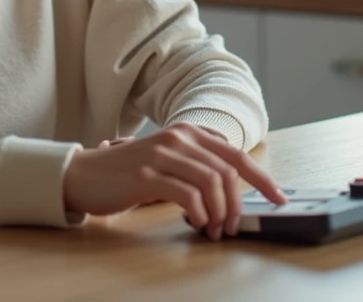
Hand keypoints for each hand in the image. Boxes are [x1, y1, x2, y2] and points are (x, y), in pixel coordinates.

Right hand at [63, 123, 286, 239]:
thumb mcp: (167, 161)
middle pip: (229, 170)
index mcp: (187, 132)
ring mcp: (161, 154)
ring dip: (221, 212)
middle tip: (232, 227)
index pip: (236, 155)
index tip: (278, 199)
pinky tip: (196, 222)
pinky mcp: (145, 175)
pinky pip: (188, 195)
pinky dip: (200, 213)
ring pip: (213, 182)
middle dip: (239, 204)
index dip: (262, 179)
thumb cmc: (126, 174)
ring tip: (214, 230)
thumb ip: (196, 166)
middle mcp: (178, 138)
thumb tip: (232, 193)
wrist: (83, 174)